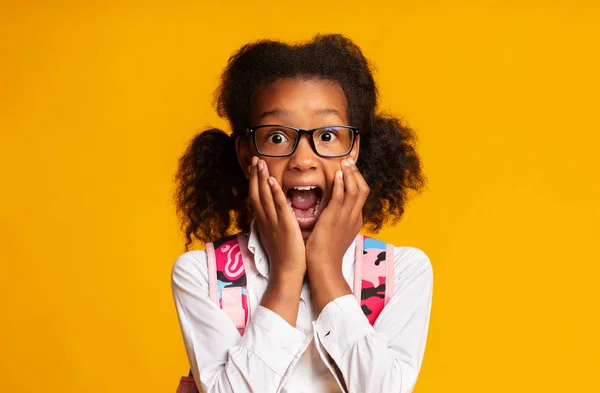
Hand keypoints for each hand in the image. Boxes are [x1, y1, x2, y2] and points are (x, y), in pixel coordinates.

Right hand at [248, 156, 305, 279]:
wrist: (287, 273)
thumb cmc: (284, 257)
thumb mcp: (275, 236)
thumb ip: (274, 222)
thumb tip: (274, 213)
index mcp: (264, 222)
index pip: (255, 197)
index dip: (254, 181)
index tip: (254, 168)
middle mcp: (265, 220)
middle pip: (256, 193)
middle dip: (255, 175)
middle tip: (254, 159)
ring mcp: (274, 222)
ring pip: (264, 196)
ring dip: (261, 178)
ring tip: (260, 163)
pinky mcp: (285, 226)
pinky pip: (278, 206)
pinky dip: (274, 192)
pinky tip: (272, 180)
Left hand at [305, 157, 369, 272]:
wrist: (324, 267)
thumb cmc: (326, 253)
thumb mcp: (336, 233)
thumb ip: (337, 220)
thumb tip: (331, 210)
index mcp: (355, 220)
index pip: (361, 195)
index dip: (356, 180)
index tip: (349, 170)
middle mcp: (354, 217)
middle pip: (363, 189)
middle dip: (356, 173)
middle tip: (349, 160)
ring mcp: (346, 218)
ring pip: (355, 190)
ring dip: (350, 174)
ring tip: (345, 162)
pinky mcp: (335, 219)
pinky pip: (341, 197)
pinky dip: (341, 184)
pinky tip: (337, 175)